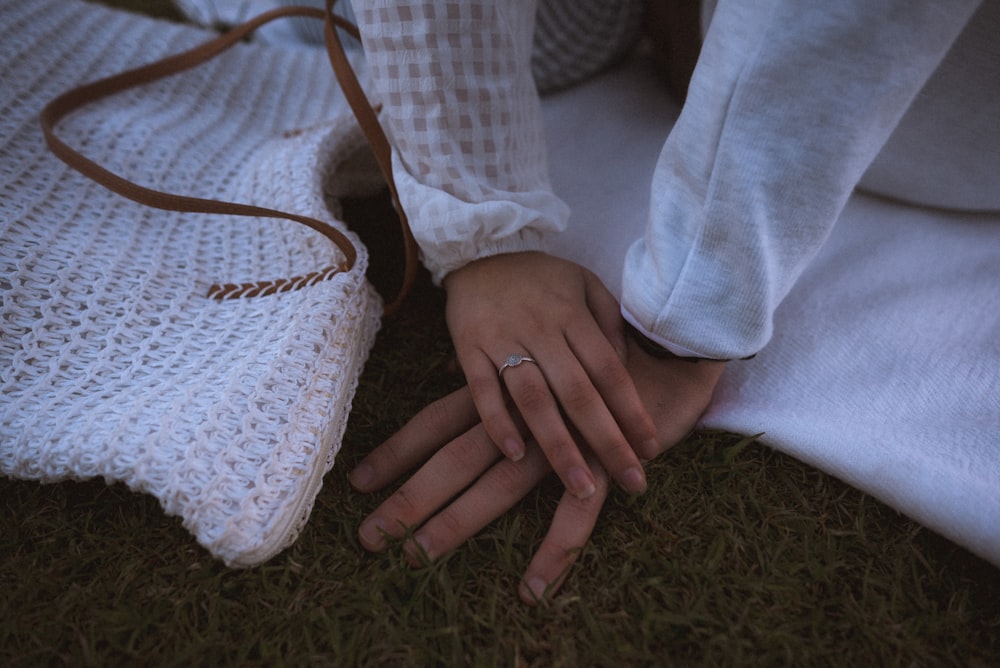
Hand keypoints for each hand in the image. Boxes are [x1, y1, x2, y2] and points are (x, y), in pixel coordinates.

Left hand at [349, 338, 725, 603]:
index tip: (357, 483)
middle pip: (452, 459)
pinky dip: (554, 551)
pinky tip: (531, 588)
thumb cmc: (597, 350)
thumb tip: (458, 378)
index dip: (397, 452)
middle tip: (369, 536)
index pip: (435, 423)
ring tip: (419, 557)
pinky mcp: (599, 463)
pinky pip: (575, 515)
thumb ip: (502, 371)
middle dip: (409, 497)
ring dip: (458, 522)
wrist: (668, 345)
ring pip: (498, 487)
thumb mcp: (542, 352)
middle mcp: (520, 416)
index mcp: (502, 389)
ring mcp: (557, 441)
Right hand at [442, 251, 656, 497]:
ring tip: (581, 486)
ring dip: (558, 445)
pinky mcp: (469, 348)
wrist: (479, 246)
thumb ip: (609, 322)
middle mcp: (541, 330)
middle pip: (579, 393)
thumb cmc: (540, 275)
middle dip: (607, 441)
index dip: (632, 411)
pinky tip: (516, 456)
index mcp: (574, 316)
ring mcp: (503, 340)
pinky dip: (498, 424)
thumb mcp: (585, 283)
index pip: (610, 371)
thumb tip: (626, 366)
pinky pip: (483, 391)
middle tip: (631, 482)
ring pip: (534, 399)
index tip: (652, 448)